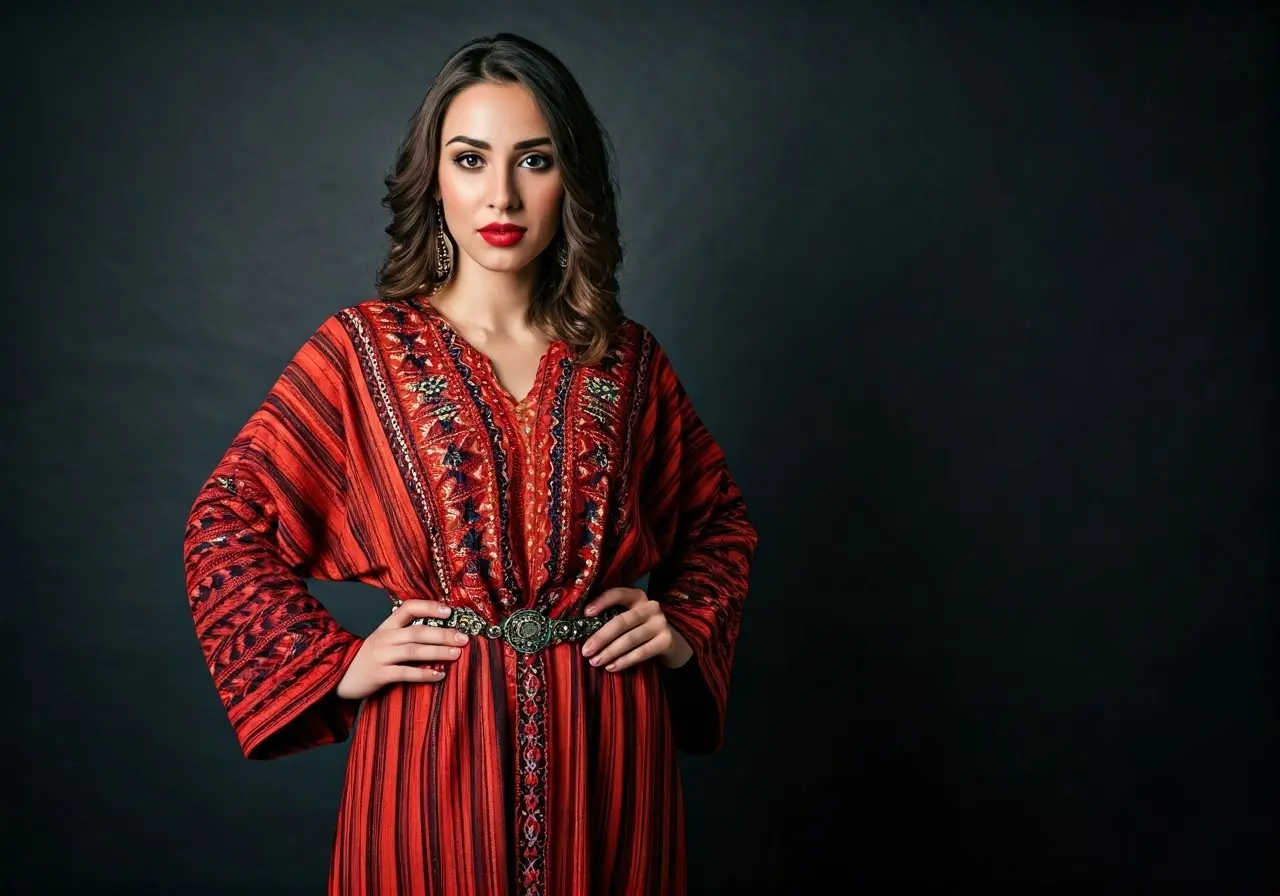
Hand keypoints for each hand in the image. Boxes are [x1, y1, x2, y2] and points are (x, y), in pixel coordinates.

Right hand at [336, 599, 468, 699]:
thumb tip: (439, 634)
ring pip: (414, 650)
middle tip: (464, 638)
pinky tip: (439, 675)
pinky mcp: (379, 674)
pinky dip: (424, 674)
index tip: (449, 611)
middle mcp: (384, 637)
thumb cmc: (368, 658)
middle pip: (418, 631)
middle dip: (443, 634)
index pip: (408, 608)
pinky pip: (406, 673)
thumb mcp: (383, 640)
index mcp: (386, 626)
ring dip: (438, 651)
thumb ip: (404, 634)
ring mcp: (381, 655)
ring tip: (457, 654)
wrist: (340, 678)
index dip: (429, 607)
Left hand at [580, 587, 692, 671]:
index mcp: (638, 596)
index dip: (601, 602)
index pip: (618, 594)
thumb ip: (612, 617)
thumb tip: (582, 629)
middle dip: (601, 638)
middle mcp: (651, 607)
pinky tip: (611, 667)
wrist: (670, 642)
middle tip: (586, 651)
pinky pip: (641, 653)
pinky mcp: (666, 641)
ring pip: (629, 639)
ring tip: (595, 661)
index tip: (585, 614)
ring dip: (610, 652)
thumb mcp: (629, 617)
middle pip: (621, 621)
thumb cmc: (640, 628)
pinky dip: (624, 661)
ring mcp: (660, 623)